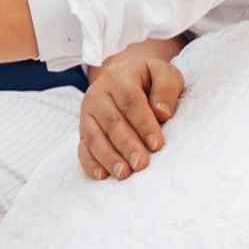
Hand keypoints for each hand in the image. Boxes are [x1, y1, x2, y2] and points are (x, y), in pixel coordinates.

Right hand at [78, 55, 182, 180]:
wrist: (124, 76)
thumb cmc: (149, 80)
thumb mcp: (164, 74)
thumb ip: (166, 87)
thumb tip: (162, 112)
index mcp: (119, 76)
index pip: (130, 101)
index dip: (143, 123)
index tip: (157, 144)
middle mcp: (98, 93)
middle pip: (111, 121)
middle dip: (126, 144)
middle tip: (141, 163)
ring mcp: (87, 111)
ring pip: (94, 136)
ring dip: (108, 157)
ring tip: (124, 173)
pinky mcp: (83, 128)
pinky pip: (82, 147)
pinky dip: (90, 162)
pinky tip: (102, 175)